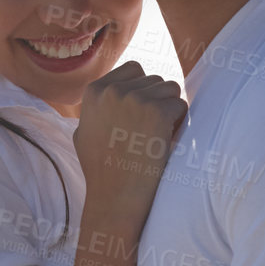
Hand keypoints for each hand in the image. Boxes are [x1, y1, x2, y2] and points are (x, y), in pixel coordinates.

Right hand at [72, 61, 187, 199]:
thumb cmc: (101, 170)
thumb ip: (96, 108)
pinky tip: (165, 141)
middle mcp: (114, 89)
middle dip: (158, 101)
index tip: (140, 115)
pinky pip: (181, 105)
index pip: (134, 69)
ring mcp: (136, 99)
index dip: (143, 90)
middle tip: (149, 131)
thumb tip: (107, 92)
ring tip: (157, 136)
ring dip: (170, 110)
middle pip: (155, 79)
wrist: (114, 196)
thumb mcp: (84, 132)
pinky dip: (179, 123)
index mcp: (95, 90)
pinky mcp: (157, 112)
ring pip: (171, 89)